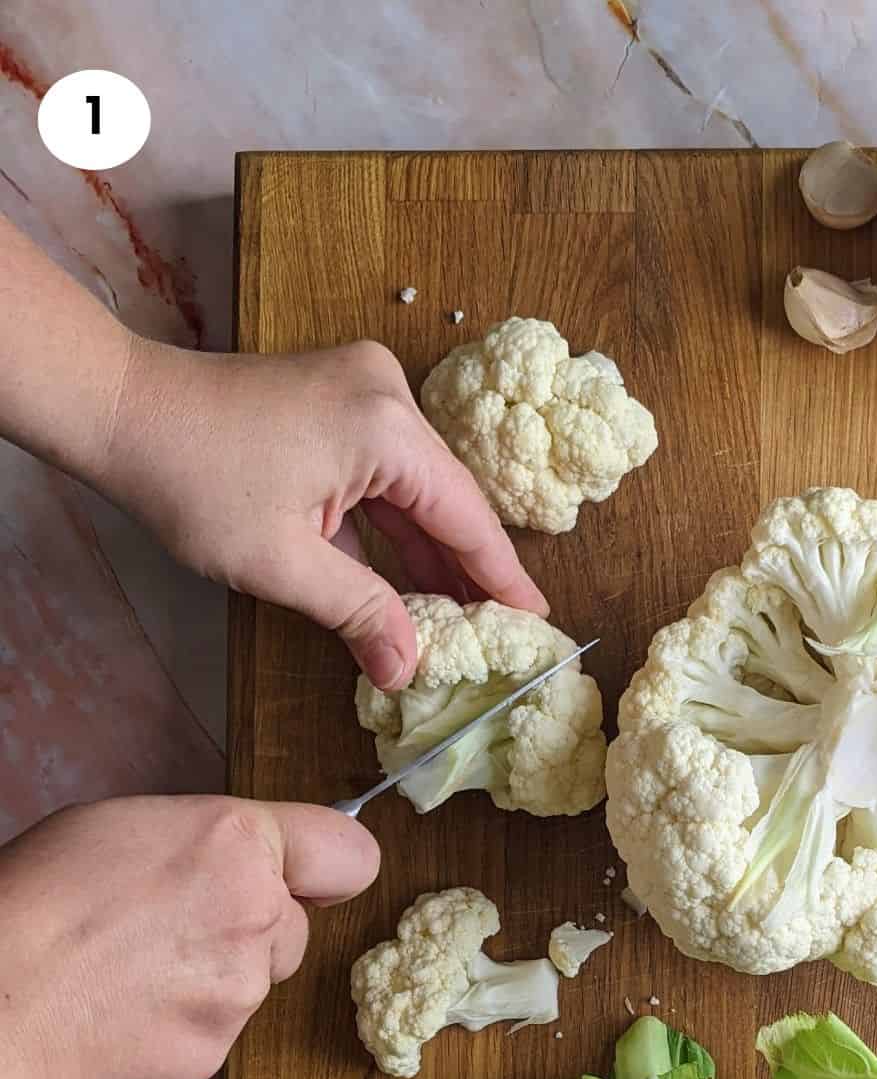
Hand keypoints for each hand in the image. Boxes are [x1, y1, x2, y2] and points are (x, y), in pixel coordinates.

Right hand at [0, 795, 377, 1078]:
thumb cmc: (41, 899)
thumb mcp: (128, 826)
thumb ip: (210, 846)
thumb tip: (239, 867)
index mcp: (239, 844)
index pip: (348, 854)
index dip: (324, 868)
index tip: (304, 878)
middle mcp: (257, 916)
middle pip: (292, 926)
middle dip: (250, 930)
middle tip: (171, 929)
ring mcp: (239, 993)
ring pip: (250, 984)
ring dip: (210, 981)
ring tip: (129, 972)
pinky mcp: (212, 1054)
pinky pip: (210, 1036)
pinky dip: (176, 1029)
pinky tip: (119, 1014)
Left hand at [99, 335, 547, 689]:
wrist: (121, 411)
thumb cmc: (192, 480)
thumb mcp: (281, 564)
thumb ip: (359, 614)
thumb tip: (409, 671)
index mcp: (385, 427)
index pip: (466, 516)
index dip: (500, 576)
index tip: (537, 619)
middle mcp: (388, 396)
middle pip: (447, 499)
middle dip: (465, 570)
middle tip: (499, 632)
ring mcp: (365, 392)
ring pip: (416, 490)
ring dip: (428, 553)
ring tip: (457, 620)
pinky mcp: (341, 401)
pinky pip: (386, 474)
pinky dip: (394, 527)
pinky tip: (408, 580)